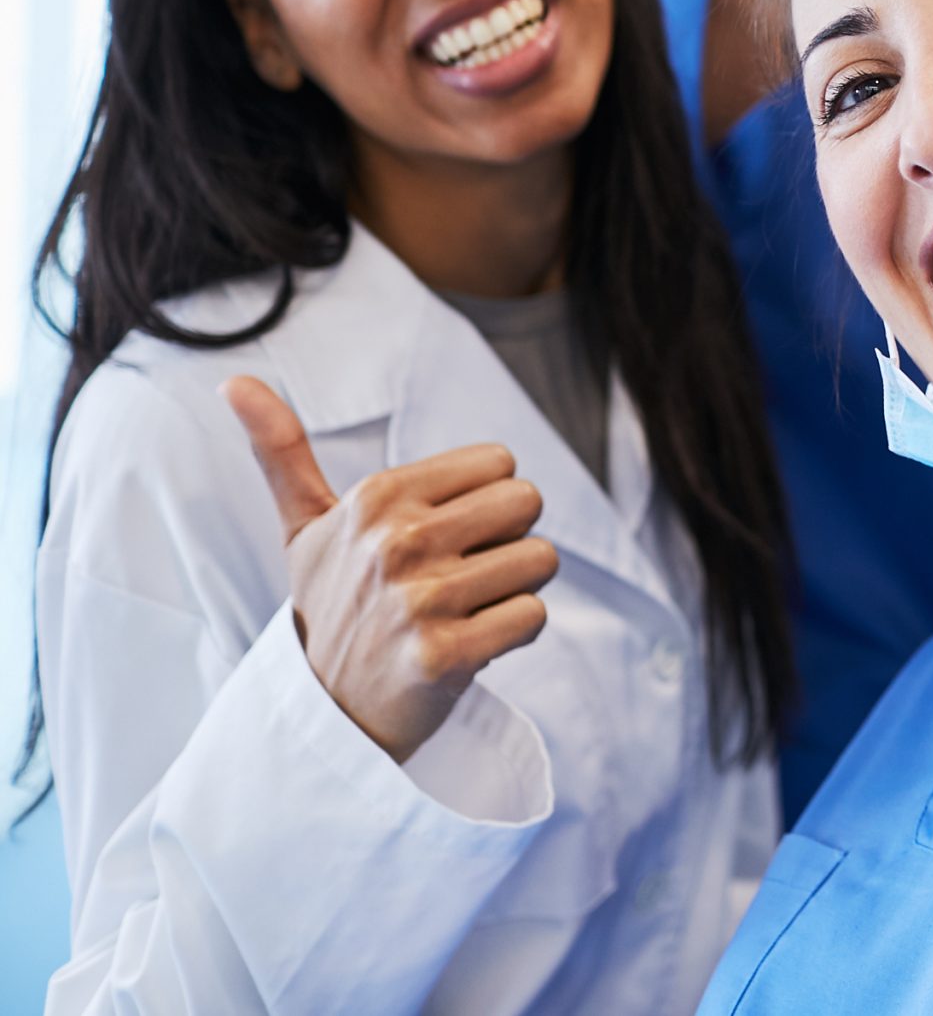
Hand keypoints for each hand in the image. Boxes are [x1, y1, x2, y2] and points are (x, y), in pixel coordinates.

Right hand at [223, 376, 557, 764]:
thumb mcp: (304, 527)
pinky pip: (533, 615)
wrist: (325, 711)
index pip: (501, 463)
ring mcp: (419, 601)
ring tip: (462, 611)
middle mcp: (395, 542)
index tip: (441, 539)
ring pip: (540, 560)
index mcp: (374, 498)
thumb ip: (282, 451)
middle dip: (505, 541)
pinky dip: (515, 633)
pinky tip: (471, 645)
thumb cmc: (331, 605)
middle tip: (457, 577)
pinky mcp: (445, 656)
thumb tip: (232, 380)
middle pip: (526, 504)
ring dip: (513, 589)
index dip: (484, 502)